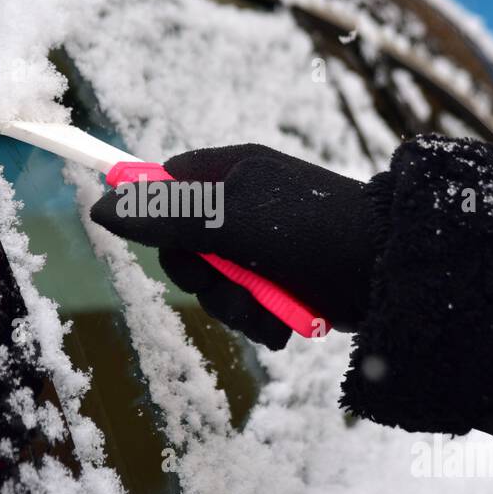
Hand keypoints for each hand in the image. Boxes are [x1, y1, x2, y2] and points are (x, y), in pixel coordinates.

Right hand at [89, 144, 375, 348]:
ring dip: (235, 306)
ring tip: (266, 310)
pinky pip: (246, 303)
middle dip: (203, 278)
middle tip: (225, 283)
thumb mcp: (230, 223)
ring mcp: (264, 244)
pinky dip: (260, 317)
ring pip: (215, 284)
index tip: (163, 242)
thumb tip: (101, 206)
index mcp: (232, 173)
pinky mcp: (283, 280)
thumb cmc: (312, 233)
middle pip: (184, 245)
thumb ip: (165, 217)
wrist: (391, 273)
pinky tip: (284, 320)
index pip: (167, 183)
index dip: (156, 215)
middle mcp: (245, 205)